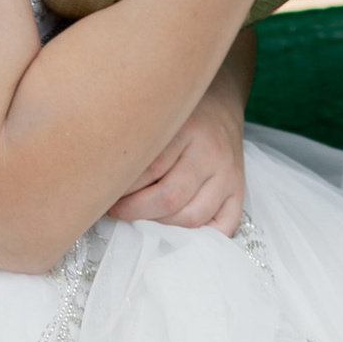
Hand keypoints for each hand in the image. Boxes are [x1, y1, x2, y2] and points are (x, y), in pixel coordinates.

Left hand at [107, 83, 246, 232]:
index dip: (121, 189)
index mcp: (188, 128)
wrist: (221, 104)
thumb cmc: (179, 115)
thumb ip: (137, 144)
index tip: (103, 192)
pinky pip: (222, 228)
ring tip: (142, 217)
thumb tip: (103, 182)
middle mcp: (211, 153)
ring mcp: (229, 175)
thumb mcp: (156, 117)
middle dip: (135, 211)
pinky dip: (197, 237)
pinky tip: (175, 229)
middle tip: (116, 210)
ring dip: (160, 225)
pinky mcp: (239, 192)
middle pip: (169, 198)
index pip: (149, 170)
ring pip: (191, 217)